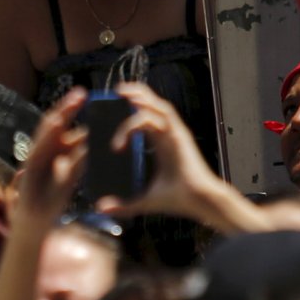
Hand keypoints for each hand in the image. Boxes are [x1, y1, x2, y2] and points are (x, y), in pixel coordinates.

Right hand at [9, 91, 89, 226]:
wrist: (36, 222)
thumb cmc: (52, 198)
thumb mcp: (71, 175)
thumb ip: (77, 157)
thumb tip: (85, 136)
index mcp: (53, 149)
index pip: (63, 125)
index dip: (73, 110)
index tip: (87, 96)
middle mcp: (43, 150)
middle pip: (54, 124)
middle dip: (67, 108)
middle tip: (82, 93)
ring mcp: (34, 158)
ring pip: (44, 134)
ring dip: (57, 117)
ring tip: (70, 104)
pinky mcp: (29, 169)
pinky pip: (37, 150)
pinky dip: (46, 137)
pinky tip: (55, 125)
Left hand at [100, 80, 231, 219]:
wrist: (198, 201)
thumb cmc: (177, 199)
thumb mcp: (144, 199)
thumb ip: (123, 203)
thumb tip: (100, 208)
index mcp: (163, 146)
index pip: (147, 121)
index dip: (131, 113)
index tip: (112, 113)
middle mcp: (169, 137)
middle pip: (153, 109)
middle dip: (136, 97)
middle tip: (117, 91)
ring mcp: (175, 134)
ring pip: (158, 107)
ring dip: (141, 97)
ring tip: (122, 92)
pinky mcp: (179, 136)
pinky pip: (163, 116)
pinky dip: (148, 109)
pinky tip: (134, 106)